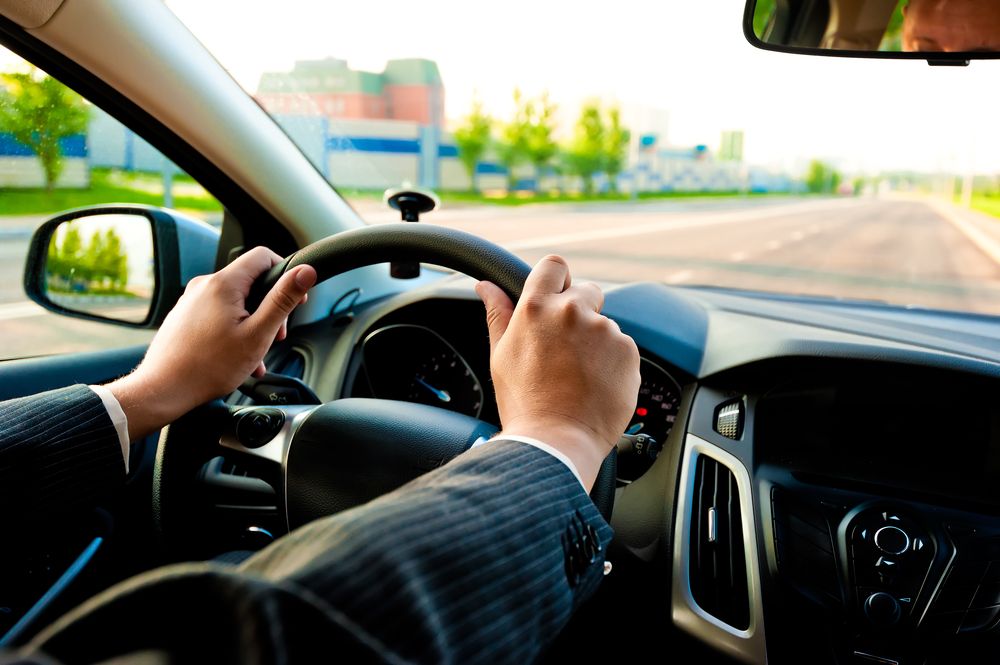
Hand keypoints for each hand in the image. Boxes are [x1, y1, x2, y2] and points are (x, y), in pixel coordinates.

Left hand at [108, 247, 316, 439]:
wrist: (164, 389)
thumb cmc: (208, 367)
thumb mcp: (258, 334)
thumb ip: (283, 299)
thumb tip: (305, 272)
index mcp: (223, 284)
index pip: (263, 256)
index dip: (285, 273)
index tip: (294, 298)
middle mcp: (204, 286)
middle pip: (250, 282)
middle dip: (269, 307)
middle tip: (275, 335)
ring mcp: (192, 301)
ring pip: (235, 302)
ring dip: (253, 324)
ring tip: (255, 353)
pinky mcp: (185, 316)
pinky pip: (218, 315)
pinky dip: (234, 331)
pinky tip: (238, 357)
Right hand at [476, 255, 639, 490]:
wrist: (557, 441)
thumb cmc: (524, 403)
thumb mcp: (501, 355)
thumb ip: (498, 313)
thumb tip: (486, 286)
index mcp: (536, 308)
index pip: (555, 265)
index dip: (557, 280)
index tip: (556, 298)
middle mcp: (572, 311)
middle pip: (587, 290)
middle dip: (580, 310)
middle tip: (566, 346)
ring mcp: (604, 330)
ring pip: (604, 325)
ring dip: (595, 341)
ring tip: (578, 375)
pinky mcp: (628, 351)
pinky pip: (621, 347)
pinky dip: (612, 361)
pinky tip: (595, 384)